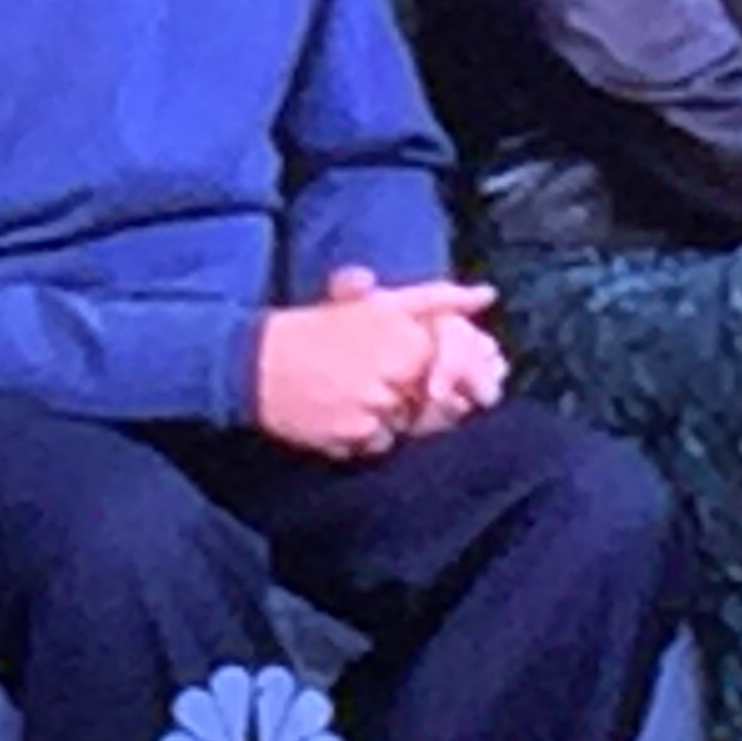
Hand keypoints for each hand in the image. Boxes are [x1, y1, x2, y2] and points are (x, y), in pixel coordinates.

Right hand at [254, 270, 497, 459]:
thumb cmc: (321, 326)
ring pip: (410, 423)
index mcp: (404, 333)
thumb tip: (487, 295)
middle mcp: (393, 368)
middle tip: (396, 391)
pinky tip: (349, 417)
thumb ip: (437, 299)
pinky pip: (381, 445)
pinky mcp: (351, 433)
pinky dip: (371, 437)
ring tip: (362, 398)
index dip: (468, 374)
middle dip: (431, 399)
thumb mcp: (379, 302)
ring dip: (398, 417)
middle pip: (439, 398)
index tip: (466, 381)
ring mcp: (373, 404)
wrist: (255, 361)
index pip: (459, 361)